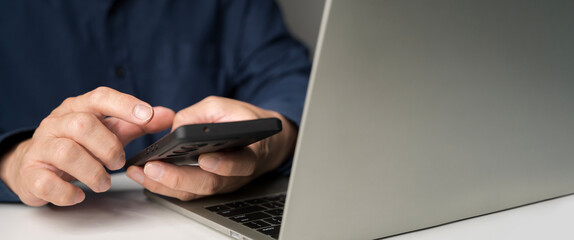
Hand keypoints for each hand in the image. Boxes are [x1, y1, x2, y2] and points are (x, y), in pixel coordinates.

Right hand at [0, 87, 173, 205]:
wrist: (32, 163)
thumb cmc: (77, 143)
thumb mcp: (107, 130)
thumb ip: (136, 123)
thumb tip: (167, 115)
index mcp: (78, 108)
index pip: (100, 98)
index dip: (125, 105)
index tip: (148, 115)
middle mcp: (57, 123)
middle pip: (83, 125)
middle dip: (108, 146)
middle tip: (119, 162)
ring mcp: (41, 147)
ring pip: (66, 153)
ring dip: (93, 171)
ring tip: (104, 182)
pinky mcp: (31, 173)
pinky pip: (47, 182)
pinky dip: (68, 192)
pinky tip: (80, 194)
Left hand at [126, 96, 297, 200]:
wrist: (261, 142)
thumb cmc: (243, 121)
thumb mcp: (225, 107)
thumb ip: (200, 115)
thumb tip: (174, 128)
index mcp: (250, 152)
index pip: (240, 163)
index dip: (223, 164)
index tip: (204, 159)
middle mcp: (236, 174)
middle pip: (209, 183)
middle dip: (179, 178)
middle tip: (154, 168)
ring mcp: (221, 184)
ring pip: (194, 192)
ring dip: (165, 185)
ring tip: (140, 172)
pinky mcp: (207, 187)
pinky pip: (186, 192)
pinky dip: (164, 186)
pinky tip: (144, 176)